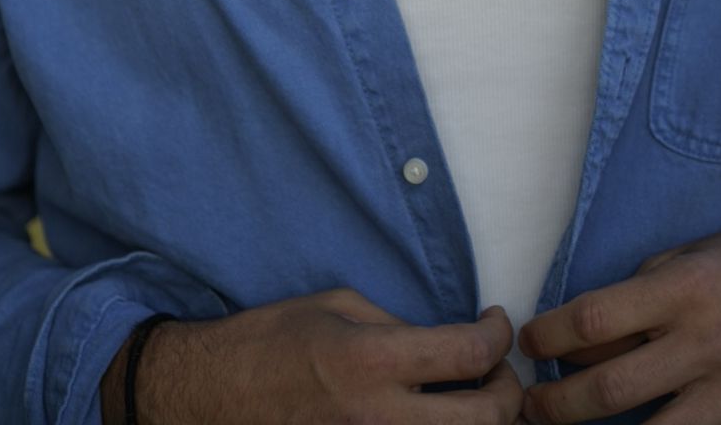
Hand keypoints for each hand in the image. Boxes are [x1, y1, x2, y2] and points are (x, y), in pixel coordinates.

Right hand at [101, 288, 523, 424]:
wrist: (210, 398)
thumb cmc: (270, 341)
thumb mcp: (335, 307)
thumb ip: (397, 327)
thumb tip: (444, 343)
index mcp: (372, 361)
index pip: (470, 353)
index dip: (499, 335)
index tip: (496, 322)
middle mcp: (380, 418)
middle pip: (486, 417)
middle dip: (509, 390)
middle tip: (500, 369)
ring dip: (482, 423)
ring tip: (477, 401)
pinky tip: (436, 421)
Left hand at [517, 196, 720, 423]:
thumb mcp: (686, 258)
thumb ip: (636, 301)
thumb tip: (574, 346)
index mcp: (684, 290)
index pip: (593, 321)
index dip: (547, 337)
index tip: (526, 344)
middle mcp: (710, 344)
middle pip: (610, 391)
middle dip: (557, 405)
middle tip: (528, 407)